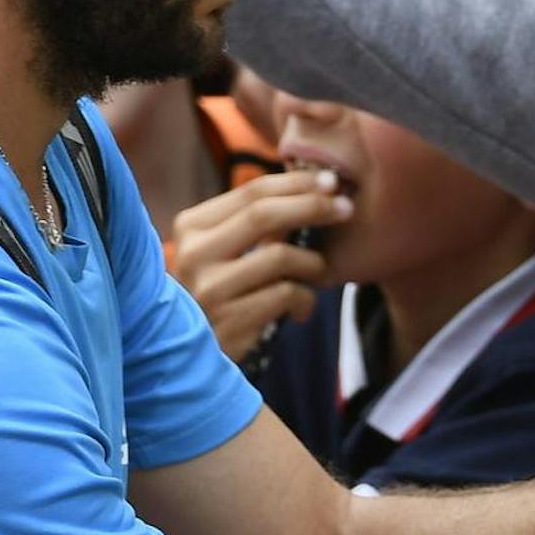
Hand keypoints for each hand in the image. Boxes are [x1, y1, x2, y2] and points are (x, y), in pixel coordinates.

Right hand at [166, 169, 348, 357]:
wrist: (188, 353)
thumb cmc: (218, 292)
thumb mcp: (221, 251)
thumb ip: (253, 222)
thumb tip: (312, 186)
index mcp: (191, 226)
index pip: (251, 192)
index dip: (297, 183)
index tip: (331, 181)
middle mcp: (194, 254)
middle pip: (265, 215)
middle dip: (313, 207)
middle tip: (345, 208)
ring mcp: (209, 289)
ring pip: (280, 256)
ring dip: (312, 263)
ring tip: (317, 273)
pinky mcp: (229, 322)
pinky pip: (286, 295)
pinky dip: (305, 300)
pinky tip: (301, 309)